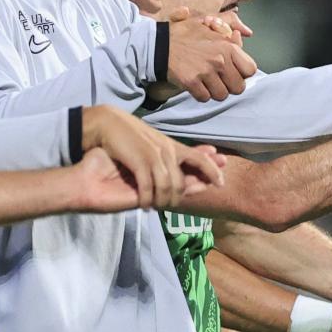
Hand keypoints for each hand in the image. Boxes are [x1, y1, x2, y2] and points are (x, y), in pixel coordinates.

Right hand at [81, 105, 226, 208]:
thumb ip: (167, 153)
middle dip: (180, 196)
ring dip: (163, 201)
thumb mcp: (154, 142)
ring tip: (157, 208)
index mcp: (173, 146)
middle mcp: (168, 151)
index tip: (221, 184)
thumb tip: (176, 166)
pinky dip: (148, 199)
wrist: (109, 123)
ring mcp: (154, 156)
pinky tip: (145, 205)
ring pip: (168, 187)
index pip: (201, 159)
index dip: (213, 171)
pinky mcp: (140, 161)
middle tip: (172, 206)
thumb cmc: (130, 134)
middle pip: (183, 180)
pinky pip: (149, 187)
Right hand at [165, 6, 257, 101]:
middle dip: (229, 86)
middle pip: (238, 87)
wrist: (159, 44)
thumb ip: (230, 27)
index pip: (250, 69)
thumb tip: (246, 32)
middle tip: (219, 81)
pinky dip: (200, 95)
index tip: (233, 73)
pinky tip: (195, 86)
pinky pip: (204, 98)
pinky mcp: (191, 82)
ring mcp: (206, 72)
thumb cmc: (185, 34)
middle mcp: (220, 60)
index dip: (243, 74)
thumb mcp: (209, 24)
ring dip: (214, 92)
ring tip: (206, 84)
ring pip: (221, 95)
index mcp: (228, 46)